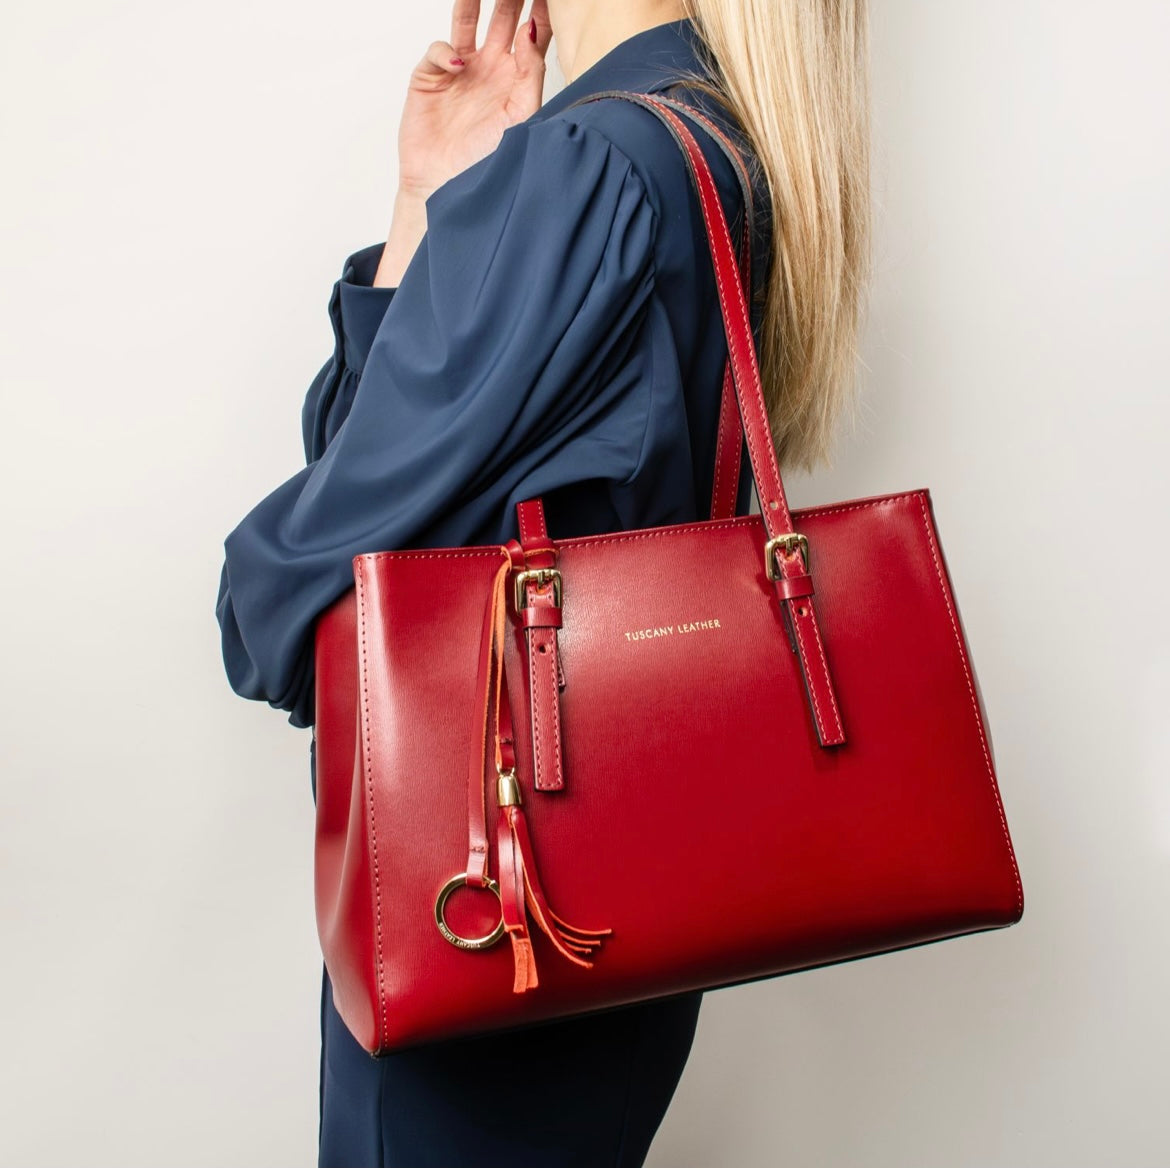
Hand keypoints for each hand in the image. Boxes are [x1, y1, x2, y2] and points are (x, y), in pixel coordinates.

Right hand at [397, 0, 551, 202]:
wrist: (447, 188)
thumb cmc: (487, 161)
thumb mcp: (521, 118)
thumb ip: (530, 74)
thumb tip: (530, 31)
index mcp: (516, 79)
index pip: (532, 36)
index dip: (541, 13)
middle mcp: (490, 69)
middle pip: (503, 20)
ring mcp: (460, 70)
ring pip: (467, 22)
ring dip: (474, 2)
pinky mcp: (431, 77)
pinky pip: (439, 49)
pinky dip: (446, 50)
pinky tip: (458, 64)